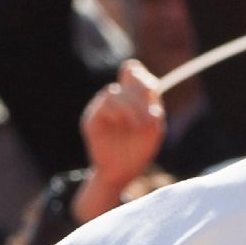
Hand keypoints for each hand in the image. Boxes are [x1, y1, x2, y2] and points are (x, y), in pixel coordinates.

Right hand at [76, 61, 166, 223]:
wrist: (122, 173)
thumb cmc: (138, 151)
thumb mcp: (153, 130)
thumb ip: (154, 110)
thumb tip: (153, 90)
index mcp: (131, 97)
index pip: (133, 71)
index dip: (143, 77)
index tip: (153, 91)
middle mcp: (116, 98)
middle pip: (127, 74)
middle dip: (141, 92)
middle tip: (150, 115)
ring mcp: (101, 107)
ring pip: (114, 91)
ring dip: (131, 106)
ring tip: (139, 125)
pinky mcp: (91, 120)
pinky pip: (103, 106)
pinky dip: (117, 113)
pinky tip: (123, 125)